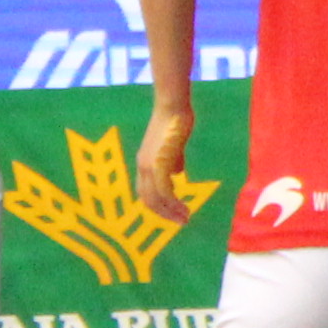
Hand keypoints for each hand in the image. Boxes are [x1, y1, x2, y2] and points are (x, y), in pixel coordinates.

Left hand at [134, 98, 200, 224]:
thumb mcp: (173, 145)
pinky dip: (174, 203)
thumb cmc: (175, 120)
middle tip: (180, 221)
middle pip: (148, 200)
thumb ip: (174, 160)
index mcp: (144, 162)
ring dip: (170, 212)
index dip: (158, 205)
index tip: (173, 212)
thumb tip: (177, 173)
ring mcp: (149, 166)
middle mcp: (142, 167)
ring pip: (155, 199)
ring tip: (185, 218)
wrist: (172, 106)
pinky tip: (185, 208)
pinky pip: (165, 191)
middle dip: (164, 214)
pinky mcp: (159, 164)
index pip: (146, 191)